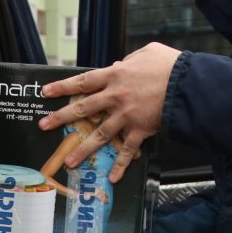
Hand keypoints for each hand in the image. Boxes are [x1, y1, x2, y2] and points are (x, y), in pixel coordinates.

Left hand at [38, 43, 180, 182]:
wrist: (188, 84)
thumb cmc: (169, 65)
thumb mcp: (147, 53)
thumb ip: (129, 60)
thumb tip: (120, 64)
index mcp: (115, 76)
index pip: (83, 81)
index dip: (63, 86)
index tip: (46, 93)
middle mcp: (115, 97)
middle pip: (83, 108)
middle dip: (61, 117)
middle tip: (44, 125)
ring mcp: (126, 116)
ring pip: (99, 135)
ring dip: (83, 149)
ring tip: (70, 161)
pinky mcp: (140, 130)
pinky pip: (127, 151)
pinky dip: (121, 166)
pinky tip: (113, 178)